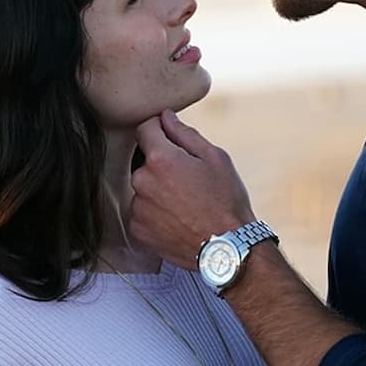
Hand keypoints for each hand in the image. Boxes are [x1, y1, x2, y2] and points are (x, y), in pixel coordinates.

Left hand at [129, 110, 254, 269]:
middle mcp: (142, 181)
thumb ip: (185, 134)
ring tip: (185, 204)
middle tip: (189, 180)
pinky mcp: (137, 230)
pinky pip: (141, 212)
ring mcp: (137, 208)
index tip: (171, 138)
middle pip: (145, 161)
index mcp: (160, 159)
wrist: (228, 249)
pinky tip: (177, 219)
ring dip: (158, 190)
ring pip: (143, 188)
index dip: (159, 129)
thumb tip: (165, 116)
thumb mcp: (215, 158)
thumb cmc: (226, 201)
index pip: (145, 128)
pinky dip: (155, 213)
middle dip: (162, 165)